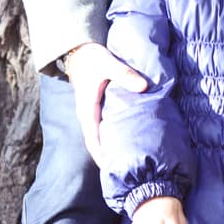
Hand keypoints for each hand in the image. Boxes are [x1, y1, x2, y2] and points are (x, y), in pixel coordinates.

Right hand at [64, 41, 146, 165]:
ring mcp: (89, 112)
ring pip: (97, 136)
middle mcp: (86, 114)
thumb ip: (125, 74)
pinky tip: (121, 142)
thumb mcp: (108, 63)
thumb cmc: (93, 57)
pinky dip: (108, 137)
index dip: (101, 155)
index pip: (93, 138)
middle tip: (122, 173)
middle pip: (95, 142)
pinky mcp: (94, 108)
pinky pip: (100, 128)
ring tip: (123, 163)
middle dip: (106, 157)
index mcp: (87, 108)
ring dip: (108, 149)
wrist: (79, 50)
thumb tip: (143, 87)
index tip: (112, 169)